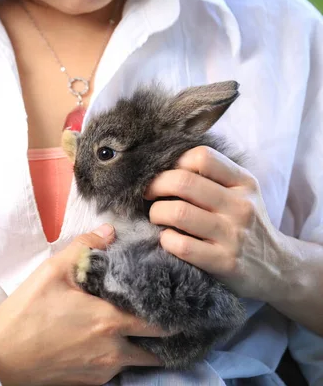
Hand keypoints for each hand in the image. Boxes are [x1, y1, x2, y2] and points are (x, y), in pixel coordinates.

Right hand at [0, 224, 166, 385]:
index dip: (174, 312)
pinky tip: (109, 341)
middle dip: (166, 335)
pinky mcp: (90, 383)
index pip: (160, 321)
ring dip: (143, 347)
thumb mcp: (52, 271)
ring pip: (138, 360)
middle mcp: (114, 351)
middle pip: (158, 349)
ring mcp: (103, 371)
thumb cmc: (27, 312)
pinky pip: (117, 370)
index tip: (178, 301)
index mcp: (110, 321)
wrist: (1, 356)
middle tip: (168, 317)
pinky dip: (121, 357)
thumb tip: (110, 231)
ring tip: (139, 327)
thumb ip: (85, 246)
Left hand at [144, 146, 293, 300]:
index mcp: (244, 183)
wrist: (277, 267)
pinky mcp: (224, 262)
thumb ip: (211, 176)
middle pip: (184, 182)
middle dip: (155, 186)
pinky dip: (165, 240)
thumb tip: (163, 164)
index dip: (174, 162)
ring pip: (178, 213)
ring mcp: (234, 236)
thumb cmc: (245, 224)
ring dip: (156, 213)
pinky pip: (182, 246)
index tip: (164, 175)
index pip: (202, 157)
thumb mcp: (240, 193)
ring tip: (157, 217)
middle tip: (148, 195)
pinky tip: (168, 239)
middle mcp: (241, 206)